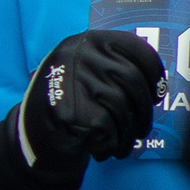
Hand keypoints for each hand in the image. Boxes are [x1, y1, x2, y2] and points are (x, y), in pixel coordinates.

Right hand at [0, 31, 164, 189]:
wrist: (32, 137)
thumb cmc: (69, 105)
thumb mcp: (86, 74)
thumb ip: (113, 66)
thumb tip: (157, 80)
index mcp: (85, 41)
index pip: (136, 48)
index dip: (154, 73)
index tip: (156, 93)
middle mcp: (76, 54)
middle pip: (132, 80)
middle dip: (144, 110)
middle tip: (142, 128)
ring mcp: (72, 80)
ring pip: (123, 106)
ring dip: (128, 131)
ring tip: (121, 142)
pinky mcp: (71, 110)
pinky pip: (110, 128)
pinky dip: (112, 143)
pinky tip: (100, 148)